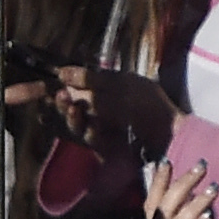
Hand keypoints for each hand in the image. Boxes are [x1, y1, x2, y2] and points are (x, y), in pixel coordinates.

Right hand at [48, 64, 181, 166]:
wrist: (169, 132)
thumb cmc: (147, 104)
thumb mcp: (119, 84)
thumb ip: (91, 80)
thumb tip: (61, 72)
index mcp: (104, 91)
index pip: (75, 88)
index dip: (61, 88)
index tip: (49, 86)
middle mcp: (99, 111)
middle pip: (71, 108)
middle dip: (63, 104)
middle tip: (58, 96)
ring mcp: (100, 129)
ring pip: (77, 125)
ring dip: (73, 118)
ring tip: (72, 109)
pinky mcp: (104, 146)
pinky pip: (91, 140)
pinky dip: (90, 133)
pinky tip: (92, 127)